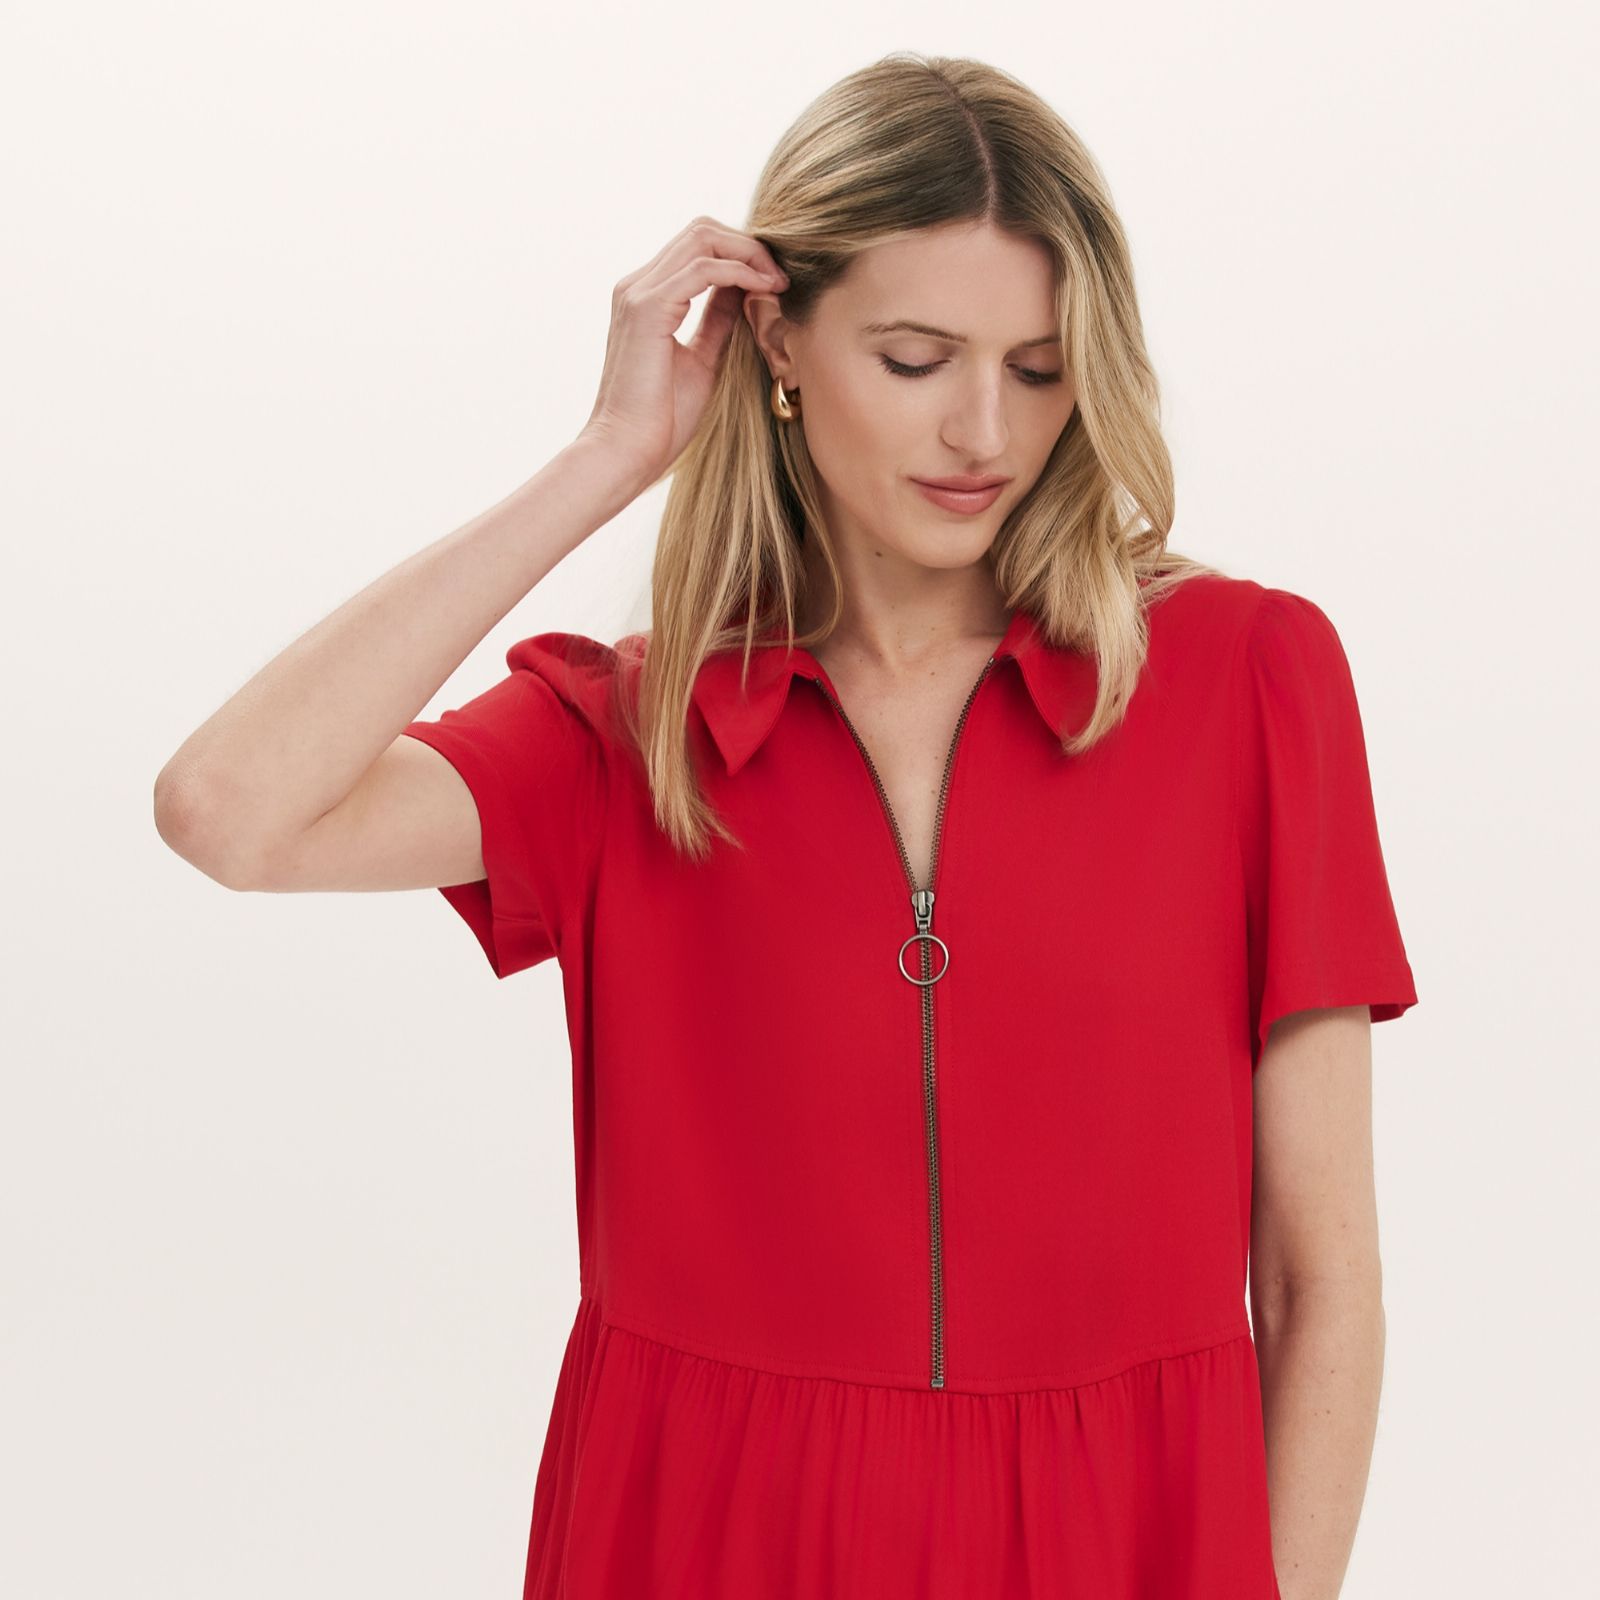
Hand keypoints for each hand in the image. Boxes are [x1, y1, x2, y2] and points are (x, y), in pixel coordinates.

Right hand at [577, 216, 789, 490]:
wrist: (627, 451)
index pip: (698, 249)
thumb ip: (718, 322)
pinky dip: (739, 272)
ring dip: (749, 254)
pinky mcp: (646, 307)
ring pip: (703, 238)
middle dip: (749, 246)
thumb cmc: (661, 420)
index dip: (741, 255)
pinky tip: (764, 290)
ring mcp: (638, 293)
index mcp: (647, 298)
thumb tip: (745, 293)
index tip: (776, 282)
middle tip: (782, 276)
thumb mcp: (702, 361)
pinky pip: (703, 268)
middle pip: (702, 231)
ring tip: (778, 282)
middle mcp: (638, 286)